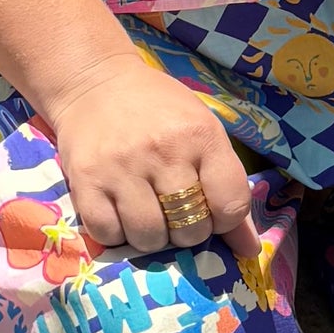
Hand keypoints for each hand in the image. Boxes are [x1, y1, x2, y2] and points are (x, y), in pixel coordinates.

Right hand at [38, 52, 254, 258]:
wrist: (94, 83)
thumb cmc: (158, 108)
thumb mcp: (203, 133)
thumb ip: (228, 187)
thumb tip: (248, 249)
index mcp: (201, 136)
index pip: (230, 205)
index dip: (226, 222)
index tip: (212, 213)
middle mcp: (163, 152)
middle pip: (190, 229)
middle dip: (187, 231)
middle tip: (176, 213)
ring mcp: (121, 168)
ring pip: (149, 238)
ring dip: (152, 237)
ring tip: (148, 214)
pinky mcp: (85, 181)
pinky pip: (108, 234)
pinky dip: (116, 234)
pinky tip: (120, 214)